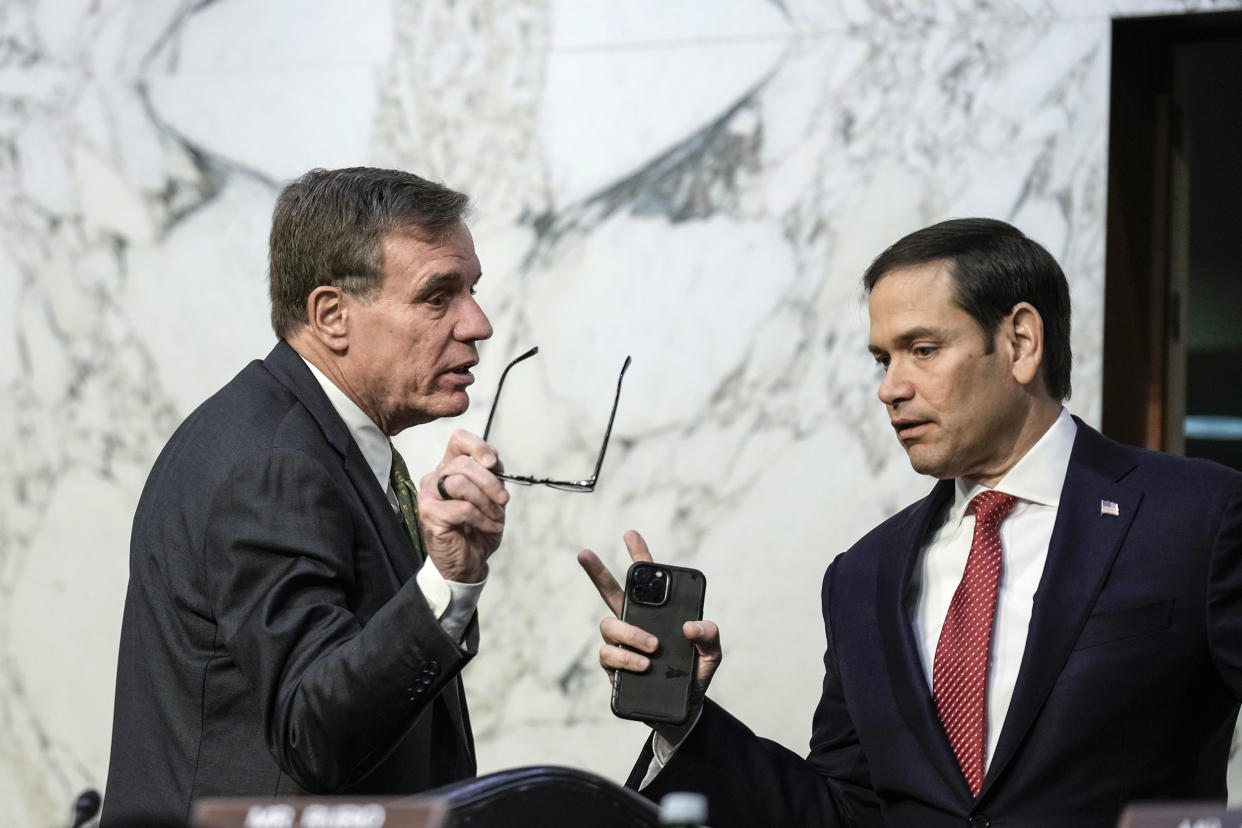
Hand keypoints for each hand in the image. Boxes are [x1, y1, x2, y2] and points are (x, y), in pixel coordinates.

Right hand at [418, 429, 507, 581]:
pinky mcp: (429, 514)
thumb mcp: (493, 496)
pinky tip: (487, 526)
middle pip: (463, 463)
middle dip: (490, 482)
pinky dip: (482, 519)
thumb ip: (492, 475)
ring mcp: (429, 495)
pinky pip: (462, 508)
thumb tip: (494, 458)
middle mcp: (436, 477)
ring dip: (486, 502)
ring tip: (495, 517)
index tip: (494, 463)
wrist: (469, 561)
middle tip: (503, 499)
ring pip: (460, 483)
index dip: (478, 446)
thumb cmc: (478, 528)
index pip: (459, 440)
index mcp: (451, 467)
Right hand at [577, 529, 721, 737]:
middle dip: (596, 571)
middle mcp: (634, 624)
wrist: (683, 712)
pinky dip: (626, 658)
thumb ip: (709, 635)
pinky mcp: (613, 668)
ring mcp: (621, 645)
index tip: (631, 533)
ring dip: (631, 634)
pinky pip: (609, 655)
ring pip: (609, 626)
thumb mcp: (712, 653)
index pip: (646, 581)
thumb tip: (690, 625)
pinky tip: (643, 665)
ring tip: (653, 649)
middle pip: (609, 593)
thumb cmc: (694, 675)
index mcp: (657, 614)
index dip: (639, 555)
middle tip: (584, 553)